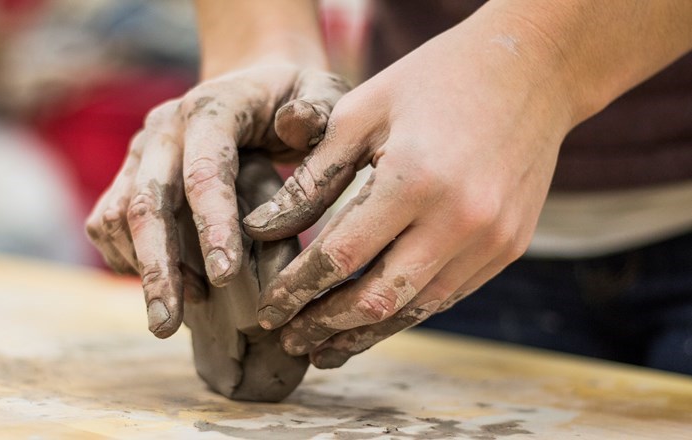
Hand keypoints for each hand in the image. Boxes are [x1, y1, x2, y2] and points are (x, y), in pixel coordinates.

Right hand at [85, 62, 349, 337]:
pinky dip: (127, 260)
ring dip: (142, 269)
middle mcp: (164, 130)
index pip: (205, 171)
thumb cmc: (295, 97)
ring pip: (117, 216)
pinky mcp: (128, 175)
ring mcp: (140, 153)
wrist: (252, 84)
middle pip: (146, 202)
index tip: (226, 279)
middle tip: (166, 326)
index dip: (212, 226)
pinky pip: (108, 222)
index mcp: (212, 109)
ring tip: (175, 315)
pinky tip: (165, 286)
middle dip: (157, 268)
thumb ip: (318, 109)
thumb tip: (293, 126)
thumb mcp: (322, 90)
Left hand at [243, 21, 576, 367]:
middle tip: (289, 340)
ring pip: (416, 309)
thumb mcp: (361, 112)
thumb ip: (313, 177)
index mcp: (414, 178)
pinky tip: (376, 319)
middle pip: (377, 298)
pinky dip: (406, 311)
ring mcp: (492, 239)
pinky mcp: (510, 247)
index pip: (340, 256)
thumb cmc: (434, 81)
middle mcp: (460, 220)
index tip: (267, 309)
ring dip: (366, 333)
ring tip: (325, 349)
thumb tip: (262, 230)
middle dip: (325, 326)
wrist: (533, 69)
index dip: (296, 290)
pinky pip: (449, 294)